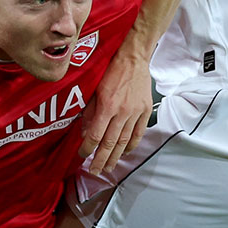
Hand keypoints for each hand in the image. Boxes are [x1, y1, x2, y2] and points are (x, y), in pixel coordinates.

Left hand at [82, 45, 151, 176]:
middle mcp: (122, 111)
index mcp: (107, 105)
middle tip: (95, 171)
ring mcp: (135, 112)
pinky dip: (131, 145)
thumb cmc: (110, 68)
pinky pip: (138, 133)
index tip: (82, 155)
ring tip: (109, 167)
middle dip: (101, 160)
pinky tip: (125, 153)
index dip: (88, 149)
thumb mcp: (94, 88)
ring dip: (116, 157)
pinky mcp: (145, 110)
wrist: (133, 56)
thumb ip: (89, 112)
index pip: (96, 135)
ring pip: (124, 141)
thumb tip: (85, 132)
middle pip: (110, 143)